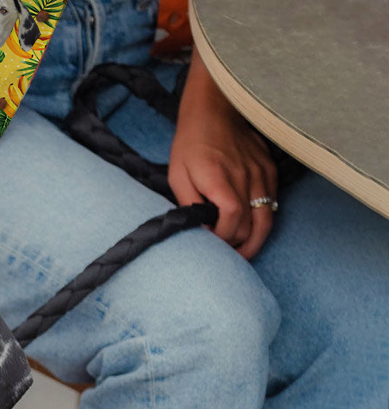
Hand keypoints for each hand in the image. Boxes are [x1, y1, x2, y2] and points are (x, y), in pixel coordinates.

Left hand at [169, 51, 277, 259]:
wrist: (215, 109)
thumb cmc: (191, 144)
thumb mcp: (178, 175)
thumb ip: (188, 204)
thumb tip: (199, 230)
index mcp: (220, 179)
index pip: (230, 218)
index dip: (222, 238)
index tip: (211, 247)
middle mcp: (245, 177)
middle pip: (251, 225)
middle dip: (237, 246)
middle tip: (226, 258)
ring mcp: (261, 174)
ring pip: (267, 220)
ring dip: (254, 241)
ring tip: (242, 254)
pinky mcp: (270, 170)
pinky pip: (271, 205)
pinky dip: (262, 222)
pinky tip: (249, 230)